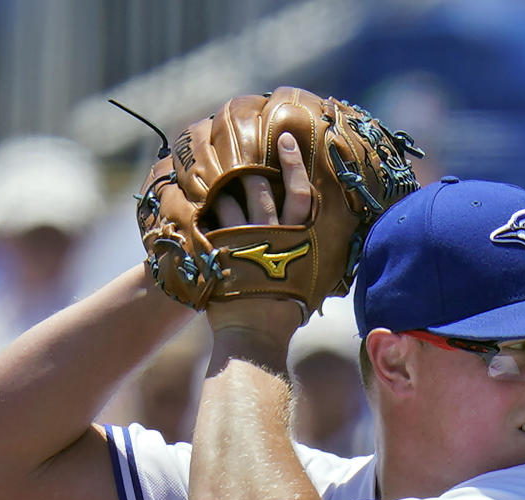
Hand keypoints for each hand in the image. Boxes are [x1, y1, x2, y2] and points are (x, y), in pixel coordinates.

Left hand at [207, 133, 311, 355]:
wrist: (255, 335)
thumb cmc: (284, 317)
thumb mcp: (309, 286)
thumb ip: (313, 262)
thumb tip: (326, 256)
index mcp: (297, 239)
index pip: (299, 192)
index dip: (293, 164)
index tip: (284, 140)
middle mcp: (271, 234)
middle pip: (260, 188)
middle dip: (250, 169)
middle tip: (240, 151)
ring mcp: (243, 240)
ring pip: (231, 199)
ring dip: (224, 187)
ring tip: (216, 177)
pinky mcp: (220, 250)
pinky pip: (210, 219)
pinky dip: (205, 207)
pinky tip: (198, 199)